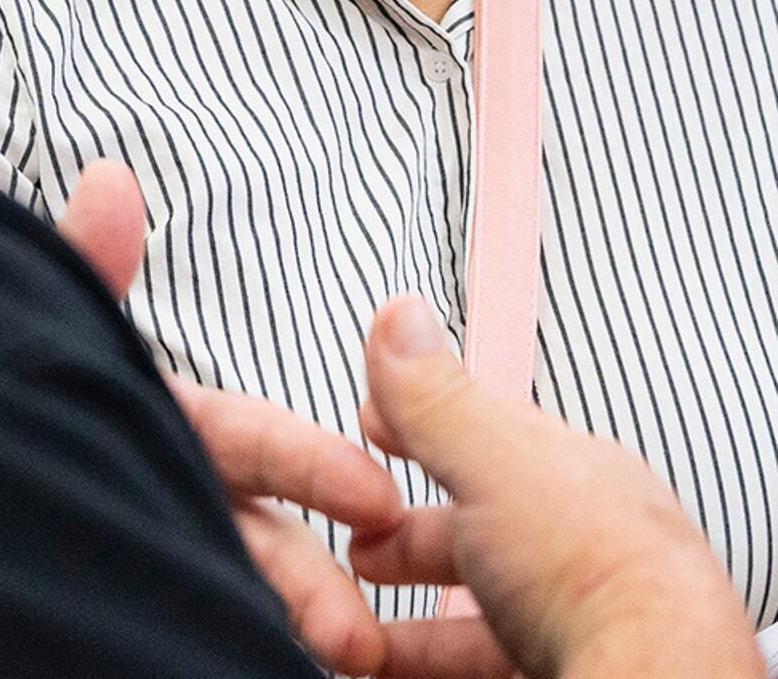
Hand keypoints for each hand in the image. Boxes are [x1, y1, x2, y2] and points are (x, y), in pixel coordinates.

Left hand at [59, 163, 403, 675]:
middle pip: (256, 539)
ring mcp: (145, 555)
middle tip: (352, 635)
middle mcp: (168, 489)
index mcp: (167, 421)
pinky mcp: (117, 610)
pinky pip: (173, 626)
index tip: (374, 495)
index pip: (252, 438)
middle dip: (311, 582)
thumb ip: (85, 267)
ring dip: (282, 627)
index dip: (312, 464)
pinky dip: (215, 642)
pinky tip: (240, 663)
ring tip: (326, 668)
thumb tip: (111, 175)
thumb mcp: (51, 335)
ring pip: (228, 594)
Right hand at [353, 296, 761, 678]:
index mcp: (573, 470)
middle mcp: (584, 537)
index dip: (420, 427)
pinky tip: (403, 665)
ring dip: (416, 614)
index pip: (486, 431)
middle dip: (410, 531)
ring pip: (485, 604)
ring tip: (363, 629)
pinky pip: (490, 660)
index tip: (372, 428)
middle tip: (358, 546)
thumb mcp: (493, 461)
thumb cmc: (597, 575)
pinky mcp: (568, 667)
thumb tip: (400, 312)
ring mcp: (581, 611)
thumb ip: (437, 396)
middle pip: (482, 526)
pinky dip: (436, 659)